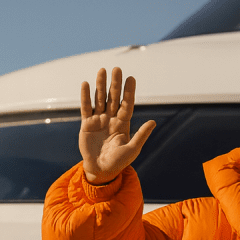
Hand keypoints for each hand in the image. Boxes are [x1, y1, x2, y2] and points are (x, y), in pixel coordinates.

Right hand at [79, 67, 155, 183]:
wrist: (101, 170)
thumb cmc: (119, 161)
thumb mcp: (132, 149)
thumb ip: (141, 135)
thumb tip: (153, 122)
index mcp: (123, 123)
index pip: (127, 104)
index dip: (129, 92)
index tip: (131, 78)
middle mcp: (111, 118)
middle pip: (113, 98)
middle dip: (115, 84)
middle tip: (117, 69)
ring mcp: (99, 120)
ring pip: (100, 99)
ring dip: (100, 85)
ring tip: (102, 71)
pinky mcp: (87, 124)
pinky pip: (86, 107)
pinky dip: (85, 96)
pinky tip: (85, 84)